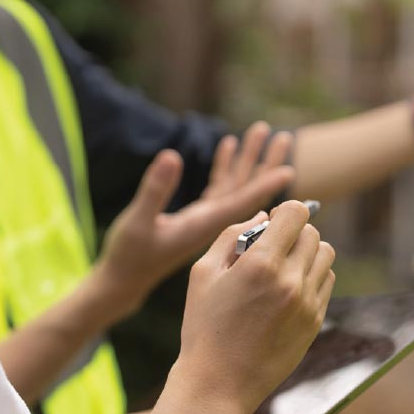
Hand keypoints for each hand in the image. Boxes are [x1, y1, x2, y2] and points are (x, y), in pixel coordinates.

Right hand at [92, 128, 293, 319]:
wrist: (123, 282)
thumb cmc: (129, 255)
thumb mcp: (138, 221)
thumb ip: (155, 190)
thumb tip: (172, 154)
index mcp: (205, 226)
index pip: (243, 205)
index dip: (265, 187)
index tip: (289, 171)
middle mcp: (213, 223)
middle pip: (248, 191)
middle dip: (266, 164)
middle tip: (285, 137)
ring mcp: (207, 220)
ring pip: (236, 187)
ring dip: (248, 160)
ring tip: (261, 131)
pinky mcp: (198, 218)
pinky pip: (221, 189)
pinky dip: (226, 167)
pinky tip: (228, 145)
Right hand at [173, 201, 335, 413]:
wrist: (218, 384)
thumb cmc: (203, 327)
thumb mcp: (203, 273)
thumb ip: (232, 236)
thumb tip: (262, 216)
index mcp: (260, 264)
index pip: (297, 213)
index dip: (285, 211)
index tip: (273, 222)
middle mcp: (290, 281)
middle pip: (313, 233)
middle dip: (294, 232)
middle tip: (272, 248)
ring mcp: (307, 304)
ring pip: (326, 255)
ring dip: (308, 252)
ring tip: (283, 267)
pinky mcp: (315, 322)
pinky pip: (326, 282)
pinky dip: (312, 276)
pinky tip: (288, 289)